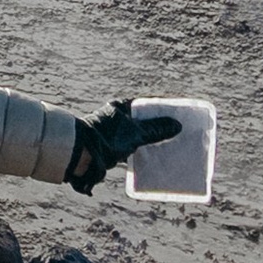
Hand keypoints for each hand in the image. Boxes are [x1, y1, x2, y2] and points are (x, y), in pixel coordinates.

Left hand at [67, 97, 181, 192]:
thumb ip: (155, 129)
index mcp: (122, 107)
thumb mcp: (135, 133)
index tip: (180, 114)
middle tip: (180, 132)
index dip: (164, 109)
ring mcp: (117, 131)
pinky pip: (135, 146)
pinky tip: (158, 158)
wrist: (82, 155)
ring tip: (172, 145)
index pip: (147, 104)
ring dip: (154, 140)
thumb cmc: (107, 138)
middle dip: (161, 127)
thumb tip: (177, 125)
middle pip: (145, 120)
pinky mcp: (115, 146)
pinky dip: (145, 150)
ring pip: (141, 134)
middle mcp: (119, 116)